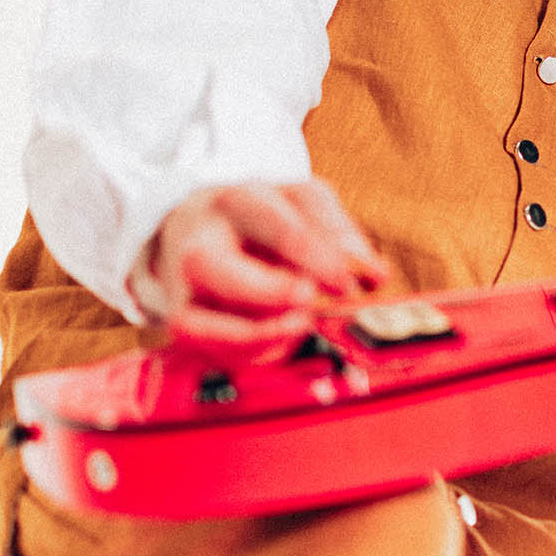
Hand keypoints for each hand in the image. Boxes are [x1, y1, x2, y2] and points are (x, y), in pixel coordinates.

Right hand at [137, 180, 391, 354]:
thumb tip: (373, 275)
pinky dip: (248, 354)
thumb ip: (339, 232)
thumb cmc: (259, 217)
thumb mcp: (302, 203)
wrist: (195, 227)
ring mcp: (182, 290)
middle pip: (220, 271)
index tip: (348, 283)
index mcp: (235, 202)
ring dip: (259, 335)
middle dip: (270, 293)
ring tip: (300, 326)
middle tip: (309, 302)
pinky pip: (209, 351)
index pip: (275, 226)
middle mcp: (199, 245)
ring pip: (203, 324)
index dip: (317, 257)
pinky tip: (280, 341)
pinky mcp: (182, 325)